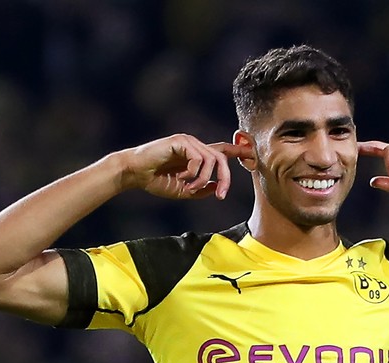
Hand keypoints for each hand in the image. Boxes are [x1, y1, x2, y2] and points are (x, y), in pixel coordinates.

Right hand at [118, 134, 252, 199]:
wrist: (134, 174)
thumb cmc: (156, 181)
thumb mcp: (184, 190)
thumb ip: (201, 189)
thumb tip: (216, 188)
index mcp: (197, 155)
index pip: (222, 150)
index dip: (239, 151)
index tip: (253, 154)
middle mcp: (195, 145)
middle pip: (222, 158)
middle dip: (225, 178)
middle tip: (221, 195)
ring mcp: (188, 141)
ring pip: (212, 160)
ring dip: (203, 179)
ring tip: (189, 187)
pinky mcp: (181, 141)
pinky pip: (199, 159)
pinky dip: (192, 173)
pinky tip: (180, 177)